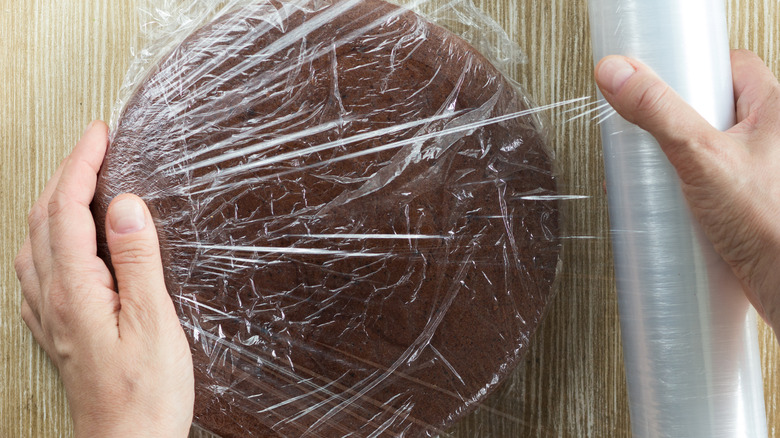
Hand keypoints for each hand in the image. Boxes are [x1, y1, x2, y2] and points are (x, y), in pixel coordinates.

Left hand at [13, 121, 193, 436]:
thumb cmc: (146, 393)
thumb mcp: (154, 322)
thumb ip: (138, 261)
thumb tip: (125, 206)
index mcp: (76, 290)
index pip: (69, 211)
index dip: (82, 166)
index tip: (98, 134)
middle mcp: (53, 299)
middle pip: (44, 221)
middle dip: (64, 174)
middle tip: (91, 146)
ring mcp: (51, 317)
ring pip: (35, 243)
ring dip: (52, 203)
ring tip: (75, 181)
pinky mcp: (59, 331)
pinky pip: (36, 271)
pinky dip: (45, 239)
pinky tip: (56, 245)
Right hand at [595, 50, 779, 333]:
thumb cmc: (770, 223)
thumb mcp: (700, 155)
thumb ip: (657, 111)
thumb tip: (618, 74)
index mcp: (776, 110)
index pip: (731, 66)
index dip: (694, 70)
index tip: (662, 79)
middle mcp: (773, 138)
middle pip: (715, 108)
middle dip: (679, 122)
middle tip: (656, 133)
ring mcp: (762, 171)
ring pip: (712, 148)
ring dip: (682, 159)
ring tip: (660, 171)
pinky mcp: (748, 202)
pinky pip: (712, 181)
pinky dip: (690, 188)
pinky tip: (675, 201)